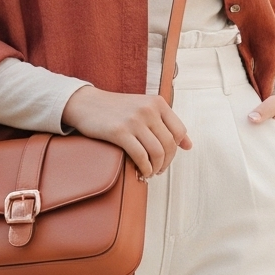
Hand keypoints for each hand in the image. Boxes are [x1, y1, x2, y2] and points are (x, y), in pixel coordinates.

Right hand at [63, 86, 191, 175]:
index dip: (176, 149)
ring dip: (156, 168)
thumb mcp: (144, 108)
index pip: (179, 131)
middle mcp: (148, 109)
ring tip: (150, 172)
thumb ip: (166, 123)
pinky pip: (141, 156)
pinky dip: (144, 168)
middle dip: (166, 162)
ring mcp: (134, 120)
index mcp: (157, 102)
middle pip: (169, 144)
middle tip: (159, 170)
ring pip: (157, 152)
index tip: (167, 158)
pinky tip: (141, 171)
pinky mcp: (120, 132)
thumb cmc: (116, 109)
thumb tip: (189, 145)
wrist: (86, 103)